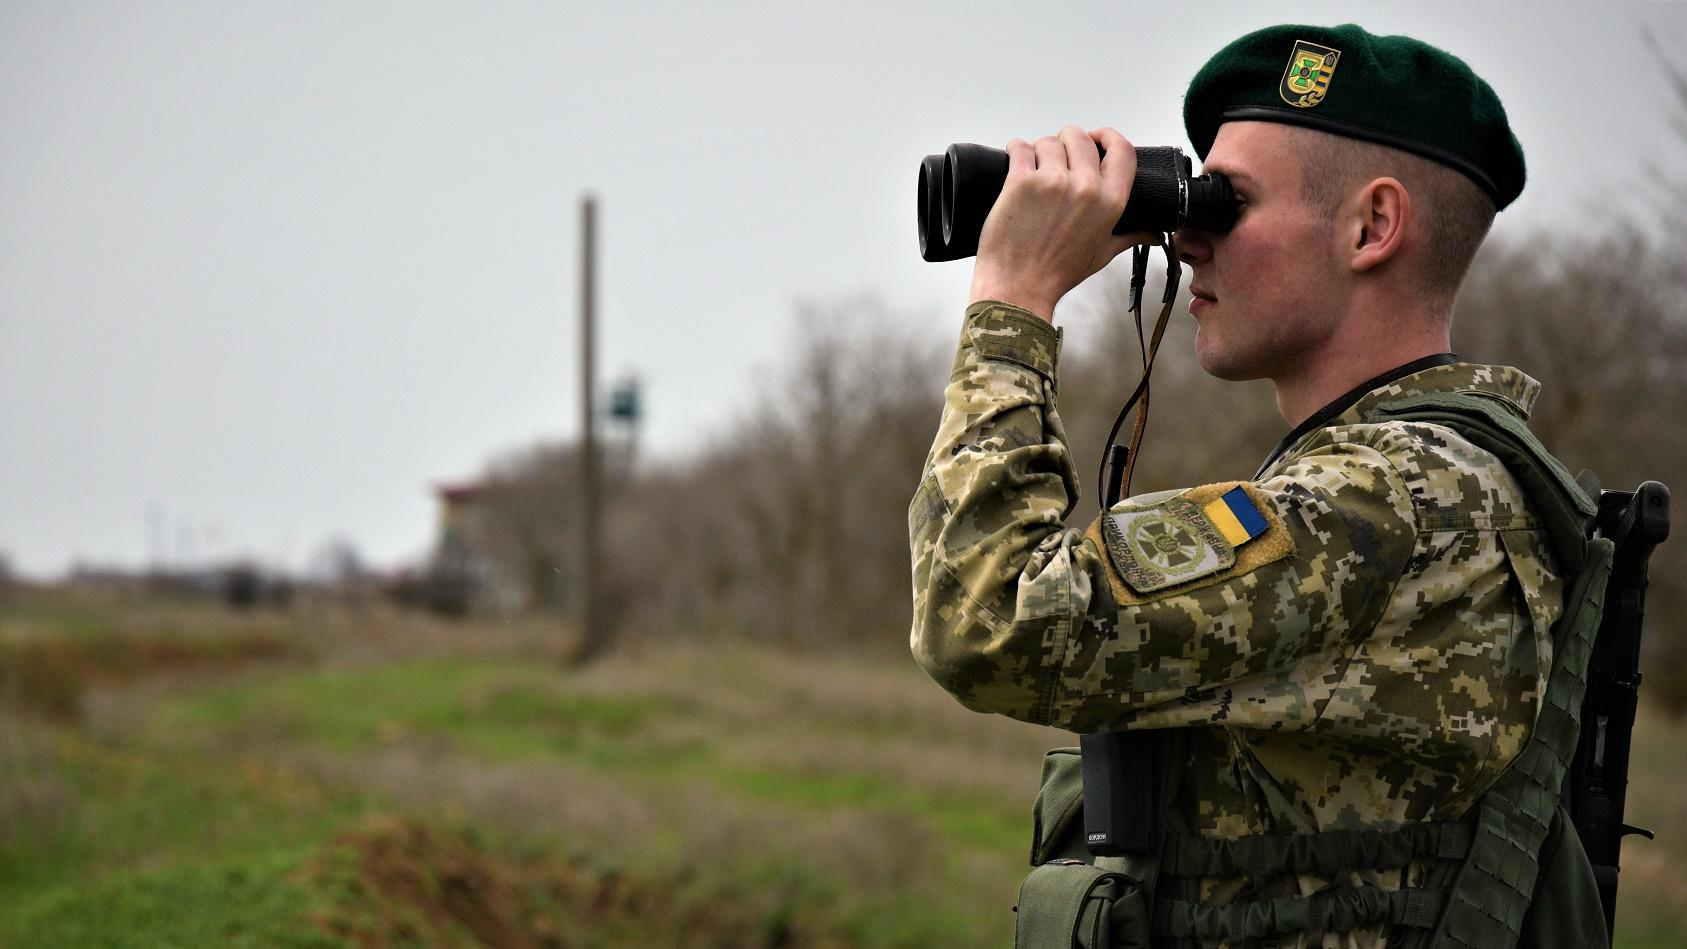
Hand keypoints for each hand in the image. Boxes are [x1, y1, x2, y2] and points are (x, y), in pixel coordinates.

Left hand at [967, 126, 1157, 321]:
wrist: (1019, 287)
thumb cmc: (1058, 273)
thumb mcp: (1103, 253)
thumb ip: (1131, 236)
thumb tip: (1154, 233)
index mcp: (1110, 201)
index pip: (1122, 149)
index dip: (1107, 137)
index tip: (1096, 139)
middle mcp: (1085, 187)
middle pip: (1080, 137)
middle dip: (1067, 143)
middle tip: (1057, 160)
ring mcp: (1052, 182)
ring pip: (1048, 141)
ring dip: (1040, 151)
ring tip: (1034, 171)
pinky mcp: (1020, 182)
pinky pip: (1019, 147)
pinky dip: (1015, 151)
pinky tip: (1016, 164)